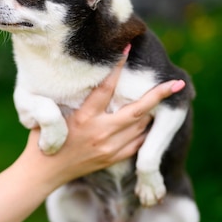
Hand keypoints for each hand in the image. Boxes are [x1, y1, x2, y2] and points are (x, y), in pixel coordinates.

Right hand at [22, 53, 184, 187]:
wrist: (43, 173)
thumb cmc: (44, 138)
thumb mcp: (54, 113)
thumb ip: (73, 98)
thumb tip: (91, 77)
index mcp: (84, 117)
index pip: (106, 88)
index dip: (117, 67)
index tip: (127, 48)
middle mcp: (100, 132)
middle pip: (137, 111)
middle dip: (159, 95)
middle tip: (177, 83)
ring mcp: (109, 148)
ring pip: (141, 127)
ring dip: (151, 112)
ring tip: (161, 99)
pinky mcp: (112, 159)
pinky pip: (137, 143)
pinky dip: (144, 131)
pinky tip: (148, 123)